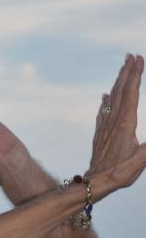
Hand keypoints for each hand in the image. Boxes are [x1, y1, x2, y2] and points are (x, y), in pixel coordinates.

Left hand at [88, 54, 145, 191]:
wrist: (95, 182)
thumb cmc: (119, 173)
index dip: (135, 75)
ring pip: (112, 98)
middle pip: (121, 90)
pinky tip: (106, 95)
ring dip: (118, 81)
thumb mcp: (140, 161)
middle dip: (127, 71)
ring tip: (123, 68)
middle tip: (132, 55)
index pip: (132, 93)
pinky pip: (103, 111)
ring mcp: (105, 126)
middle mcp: (113, 121)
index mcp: (125, 124)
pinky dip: (107, 100)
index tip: (139, 59)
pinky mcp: (100, 133)